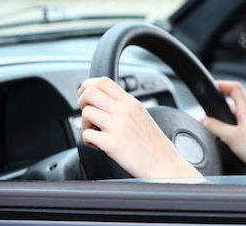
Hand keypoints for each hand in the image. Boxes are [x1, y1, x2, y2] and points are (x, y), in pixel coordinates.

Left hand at [77, 77, 200, 178]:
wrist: (164, 164)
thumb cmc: (153, 144)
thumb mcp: (142, 115)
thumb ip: (123, 106)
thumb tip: (101, 101)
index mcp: (131, 102)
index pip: (103, 82)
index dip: (88, 86)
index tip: (83, 94)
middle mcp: (124, 111)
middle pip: (90, 93)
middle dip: (82, 103)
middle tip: (89, 115)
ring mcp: (118, 126)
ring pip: (86, 113)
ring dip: (85, 124)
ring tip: (96, 133)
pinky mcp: (112, 143)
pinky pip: (86, 135)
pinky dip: (88, 142)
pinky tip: (99, 146)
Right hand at [201, 80, 245, 174]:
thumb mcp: (231, 136)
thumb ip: (215, 126)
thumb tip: (204, 120)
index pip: (235, 88)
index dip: (223, 84)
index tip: (211, 87)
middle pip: (230, 103)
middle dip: (216, 107)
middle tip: (206, 114)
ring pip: (229, 118)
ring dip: (219, 122)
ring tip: (212, 129)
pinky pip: (231, 130)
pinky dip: (223, 132)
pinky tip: (220, 141)